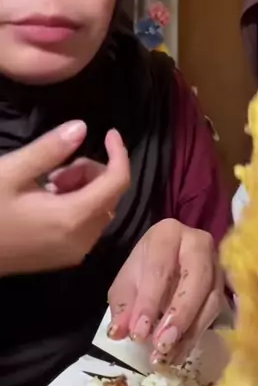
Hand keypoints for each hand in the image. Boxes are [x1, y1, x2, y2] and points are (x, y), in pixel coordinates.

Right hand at [0, 121, 129, 274]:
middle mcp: (82, 240)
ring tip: (45, 182)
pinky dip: (75, 206)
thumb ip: (49, 150)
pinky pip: (85, 226)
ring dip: (82, 189)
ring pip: (98, 210)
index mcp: (73, 218)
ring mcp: (73, 253)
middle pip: (110, 196)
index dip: (118, 153)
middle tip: (55, 167)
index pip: (117, 182)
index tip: (107, 132)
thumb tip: (81, 127)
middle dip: (91, 173)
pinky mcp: (61, 258)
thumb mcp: (10, 173)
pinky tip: (44, 199)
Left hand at [108, 219, 224, 364]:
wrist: (167, 259)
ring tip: (168, 355)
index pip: (160, 267)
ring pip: (212, 298)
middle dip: (180, 314)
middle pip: (197, 278)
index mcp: (168, 234)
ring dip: (190, 330)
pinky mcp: (225, 285)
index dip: (149, 301)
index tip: (139, 333)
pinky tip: (180, 353)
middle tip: (162, 344)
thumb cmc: (145, 267)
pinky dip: (197, 335)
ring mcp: (217, 264)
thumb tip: (121, 332)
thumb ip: (124, 305)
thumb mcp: (127, 282)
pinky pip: (217, 311)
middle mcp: (199, 243)